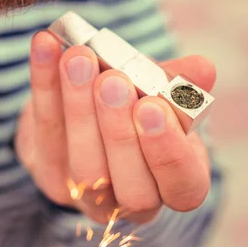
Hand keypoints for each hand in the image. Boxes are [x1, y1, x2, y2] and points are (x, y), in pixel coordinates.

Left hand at [15, 31, 216, 223]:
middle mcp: (132, 200)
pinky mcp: (47, 172)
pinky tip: (46, 46)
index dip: (169, 152)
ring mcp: (86, 194)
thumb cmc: (138, 105)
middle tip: (113, 81)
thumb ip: (179, 84)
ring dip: (79, 108)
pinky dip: (44, 84)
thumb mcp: (163, 94)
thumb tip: (203, 69)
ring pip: (84, 168)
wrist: (90, 111)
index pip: (183, 186)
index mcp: (174, 184)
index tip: (153, 106)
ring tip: (79, 58)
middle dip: (120, 133)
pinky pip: (44, 133)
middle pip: (131, 189)